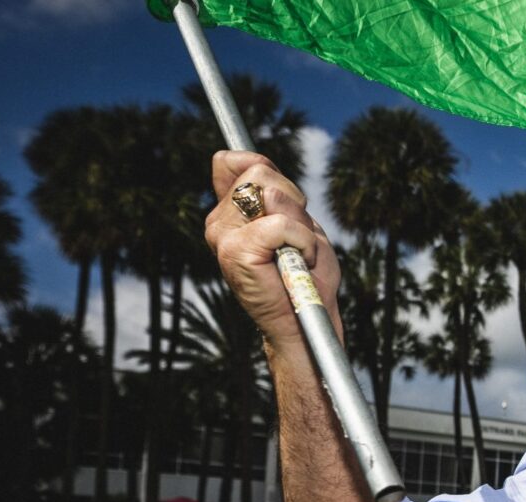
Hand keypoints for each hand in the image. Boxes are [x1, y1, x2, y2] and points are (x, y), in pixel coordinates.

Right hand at [204, 150, 342, 346]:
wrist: (306, 316)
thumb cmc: (307, 275)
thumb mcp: (300, 224)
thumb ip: (282, 196)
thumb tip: (264, 181)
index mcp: (230, 213)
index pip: (234, 161)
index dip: (266, 170)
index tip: (285, 203)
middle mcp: (218, 222)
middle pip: (259, 172)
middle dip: (294, 200)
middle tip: (298, 238)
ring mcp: (223, 236)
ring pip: (271, 192)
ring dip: (300, 223)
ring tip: (297, 252)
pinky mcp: (235, 251)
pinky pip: (281, 224)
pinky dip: (303, 241)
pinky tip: (298, 261)